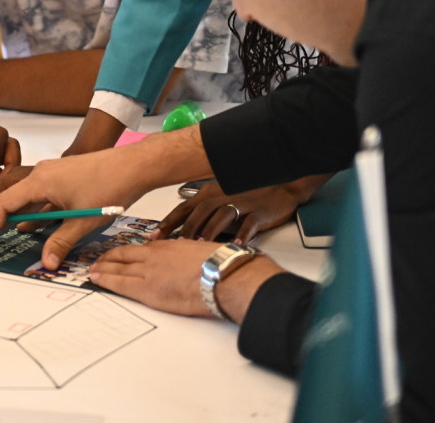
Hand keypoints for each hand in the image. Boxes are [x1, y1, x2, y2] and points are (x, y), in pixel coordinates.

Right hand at [0, 146, 159, 268]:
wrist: (134, 165)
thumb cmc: (110, 187)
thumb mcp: (83, 220)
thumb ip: (60, 242)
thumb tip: (45, 264)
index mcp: (40, 181)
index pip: (4, 204)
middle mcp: (41, 174)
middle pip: (9, 199)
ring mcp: (52, 174)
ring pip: (24, 198)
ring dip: (13, 218)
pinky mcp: (63, 177)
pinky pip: (39, 196)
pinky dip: (32, 212)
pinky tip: (29, 228)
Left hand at [92, 240, 283, 322]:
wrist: (222, 276)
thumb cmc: (217, 264)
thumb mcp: (198, 251)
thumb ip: (184, 254)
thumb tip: (183, 259)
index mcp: (165, 247)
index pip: (138, 249)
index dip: (124, 252)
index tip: (116, 254)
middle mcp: (153, 256)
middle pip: (122, 255)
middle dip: (107, 258)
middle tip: (96, 261)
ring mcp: (147, 272)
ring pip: (117, 268)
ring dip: (103, 269)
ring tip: (92, 271)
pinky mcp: (147, 290)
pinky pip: (120, 284)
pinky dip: (106, 281)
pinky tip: (96, 279)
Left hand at [157, 181, 302, 242]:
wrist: (282, 186)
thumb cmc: (248, 194)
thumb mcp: (222, 198)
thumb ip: (204, 212)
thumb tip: (183, 233)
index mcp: (209, 193)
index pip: (183, 208)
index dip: (167, 222)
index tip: (153, 237)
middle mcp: (222, 196)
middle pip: (199, 212)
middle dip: (185, 230)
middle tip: (173, 248)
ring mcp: (241, 203)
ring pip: (221, 216)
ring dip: (209, 231)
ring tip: (200, 247)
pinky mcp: (259, 212)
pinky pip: (249, 224)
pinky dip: (241, 234)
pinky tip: (235, 244)